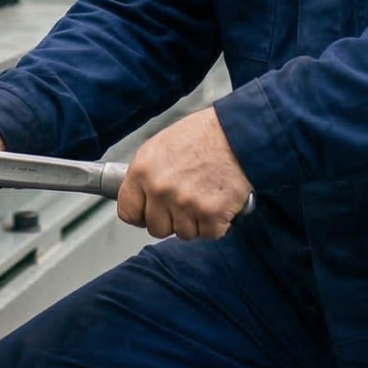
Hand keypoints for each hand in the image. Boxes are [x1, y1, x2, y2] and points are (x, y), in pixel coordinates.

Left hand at [120, 107, 251, 240]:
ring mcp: (185, 204)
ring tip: (206, 196)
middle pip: (156, 228)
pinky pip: (209, 234)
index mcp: (142, 171)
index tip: (149, 214)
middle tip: (186, 203)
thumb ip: (148, 173)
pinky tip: (220, 203)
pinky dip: (218, 223)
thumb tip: (143, 194)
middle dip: (171, 220)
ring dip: (196, 221)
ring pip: (184, 233)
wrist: (239, 133)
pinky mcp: (211, 214)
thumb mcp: (162, 145)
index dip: (141, 215)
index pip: (128, 211)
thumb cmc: (205, 134)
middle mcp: (160, 189)